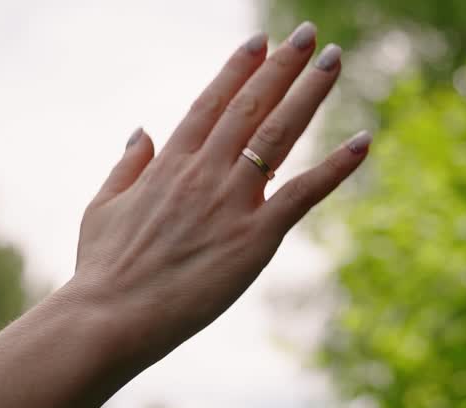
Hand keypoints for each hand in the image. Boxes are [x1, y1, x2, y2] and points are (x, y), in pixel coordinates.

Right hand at [69, 22, 369, 371]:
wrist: (111, 315)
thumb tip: (143, 131)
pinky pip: (303, 192)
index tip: (260, 41)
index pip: (211, 103)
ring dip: (310, 93)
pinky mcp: (255, 237)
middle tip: (308, 34)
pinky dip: (336, 167)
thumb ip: (127, 166)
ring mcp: (231, 201)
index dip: (238, 70)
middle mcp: (204, 172)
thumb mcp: (103, 207)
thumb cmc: (103, 270)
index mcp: (169, 163)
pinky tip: (362, 141)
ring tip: (333, 60)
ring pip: (279, 134)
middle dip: (282, 66)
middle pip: (251, 106)